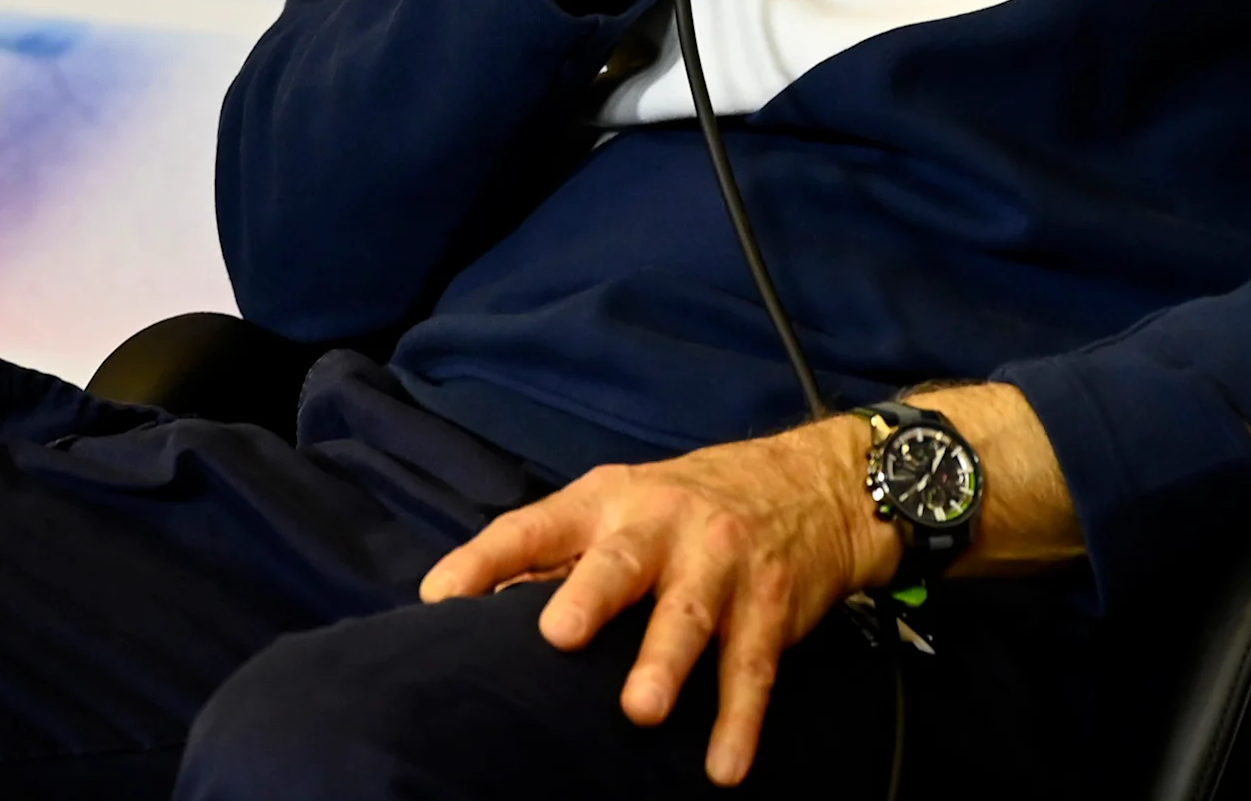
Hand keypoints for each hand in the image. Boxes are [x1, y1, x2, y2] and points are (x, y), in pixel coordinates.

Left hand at [418, 420, 889, 786]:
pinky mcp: (770, 607)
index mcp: (606, 502)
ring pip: (690, 615)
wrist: (810, 483)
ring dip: (666, 663)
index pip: (534, 526)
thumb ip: (554, 557)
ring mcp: (720, 564)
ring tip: (641, 711)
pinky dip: (739, 720)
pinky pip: (753, 668)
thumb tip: (472, 608)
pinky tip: (723, 767)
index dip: (485, 558)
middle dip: (590, 596)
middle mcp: (662, 525)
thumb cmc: (685, 506)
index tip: (439, 597)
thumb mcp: (618, 508)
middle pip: (621, 561)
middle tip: (558, 636)